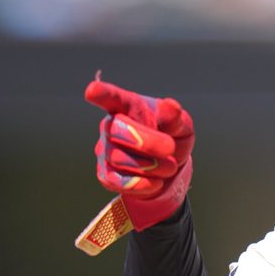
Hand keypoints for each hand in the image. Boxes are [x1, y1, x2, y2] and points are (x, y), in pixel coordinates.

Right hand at [85, 76, 194, 230]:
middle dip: (147, 141)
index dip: (104, 94)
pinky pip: (118, 182)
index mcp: (130, 108)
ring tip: (170, 166)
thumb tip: (171, 107)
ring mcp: (106, 151)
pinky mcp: (106, 175)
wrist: (170, 170)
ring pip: (119, 158)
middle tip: (170, 148)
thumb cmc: (172, 138)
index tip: (93, 91)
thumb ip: (175, 118)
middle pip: (116, 130)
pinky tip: (157, 181)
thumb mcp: (181, 127)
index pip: (114, 98)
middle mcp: (112, 126)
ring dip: (151, 165)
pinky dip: (143, 184)